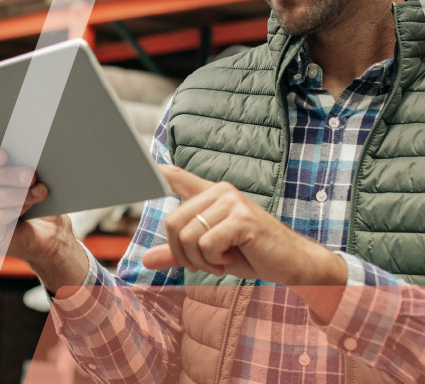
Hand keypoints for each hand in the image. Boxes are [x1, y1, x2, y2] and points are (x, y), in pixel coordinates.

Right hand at [0, 145, 74, 262]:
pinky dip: (14, 210)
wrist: (46, 231)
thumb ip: (21, 163)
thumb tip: (26, 153)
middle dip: (8, 175)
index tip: (5, 155)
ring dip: (16, 193)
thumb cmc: (35, 197)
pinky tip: (29, 205)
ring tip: (38, 192)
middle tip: (31, 175)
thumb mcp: (28, 176)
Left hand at [141, 165, 346, 287]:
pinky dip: (214, 261)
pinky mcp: (242, 219)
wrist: (289, 263)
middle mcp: (220, 190)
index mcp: (211, 193)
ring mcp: (232, 202)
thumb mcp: (208, 253)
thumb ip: (179, 253)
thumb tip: (146, 259)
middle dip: (183, 253)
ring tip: (221, 260)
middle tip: (206, 263)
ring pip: (189, 236)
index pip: (175, 176)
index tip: (135, 160)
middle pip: (173, 222)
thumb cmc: (250, 253)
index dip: (152, 170)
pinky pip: (206, 244)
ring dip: (201, 260)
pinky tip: (232, 257)